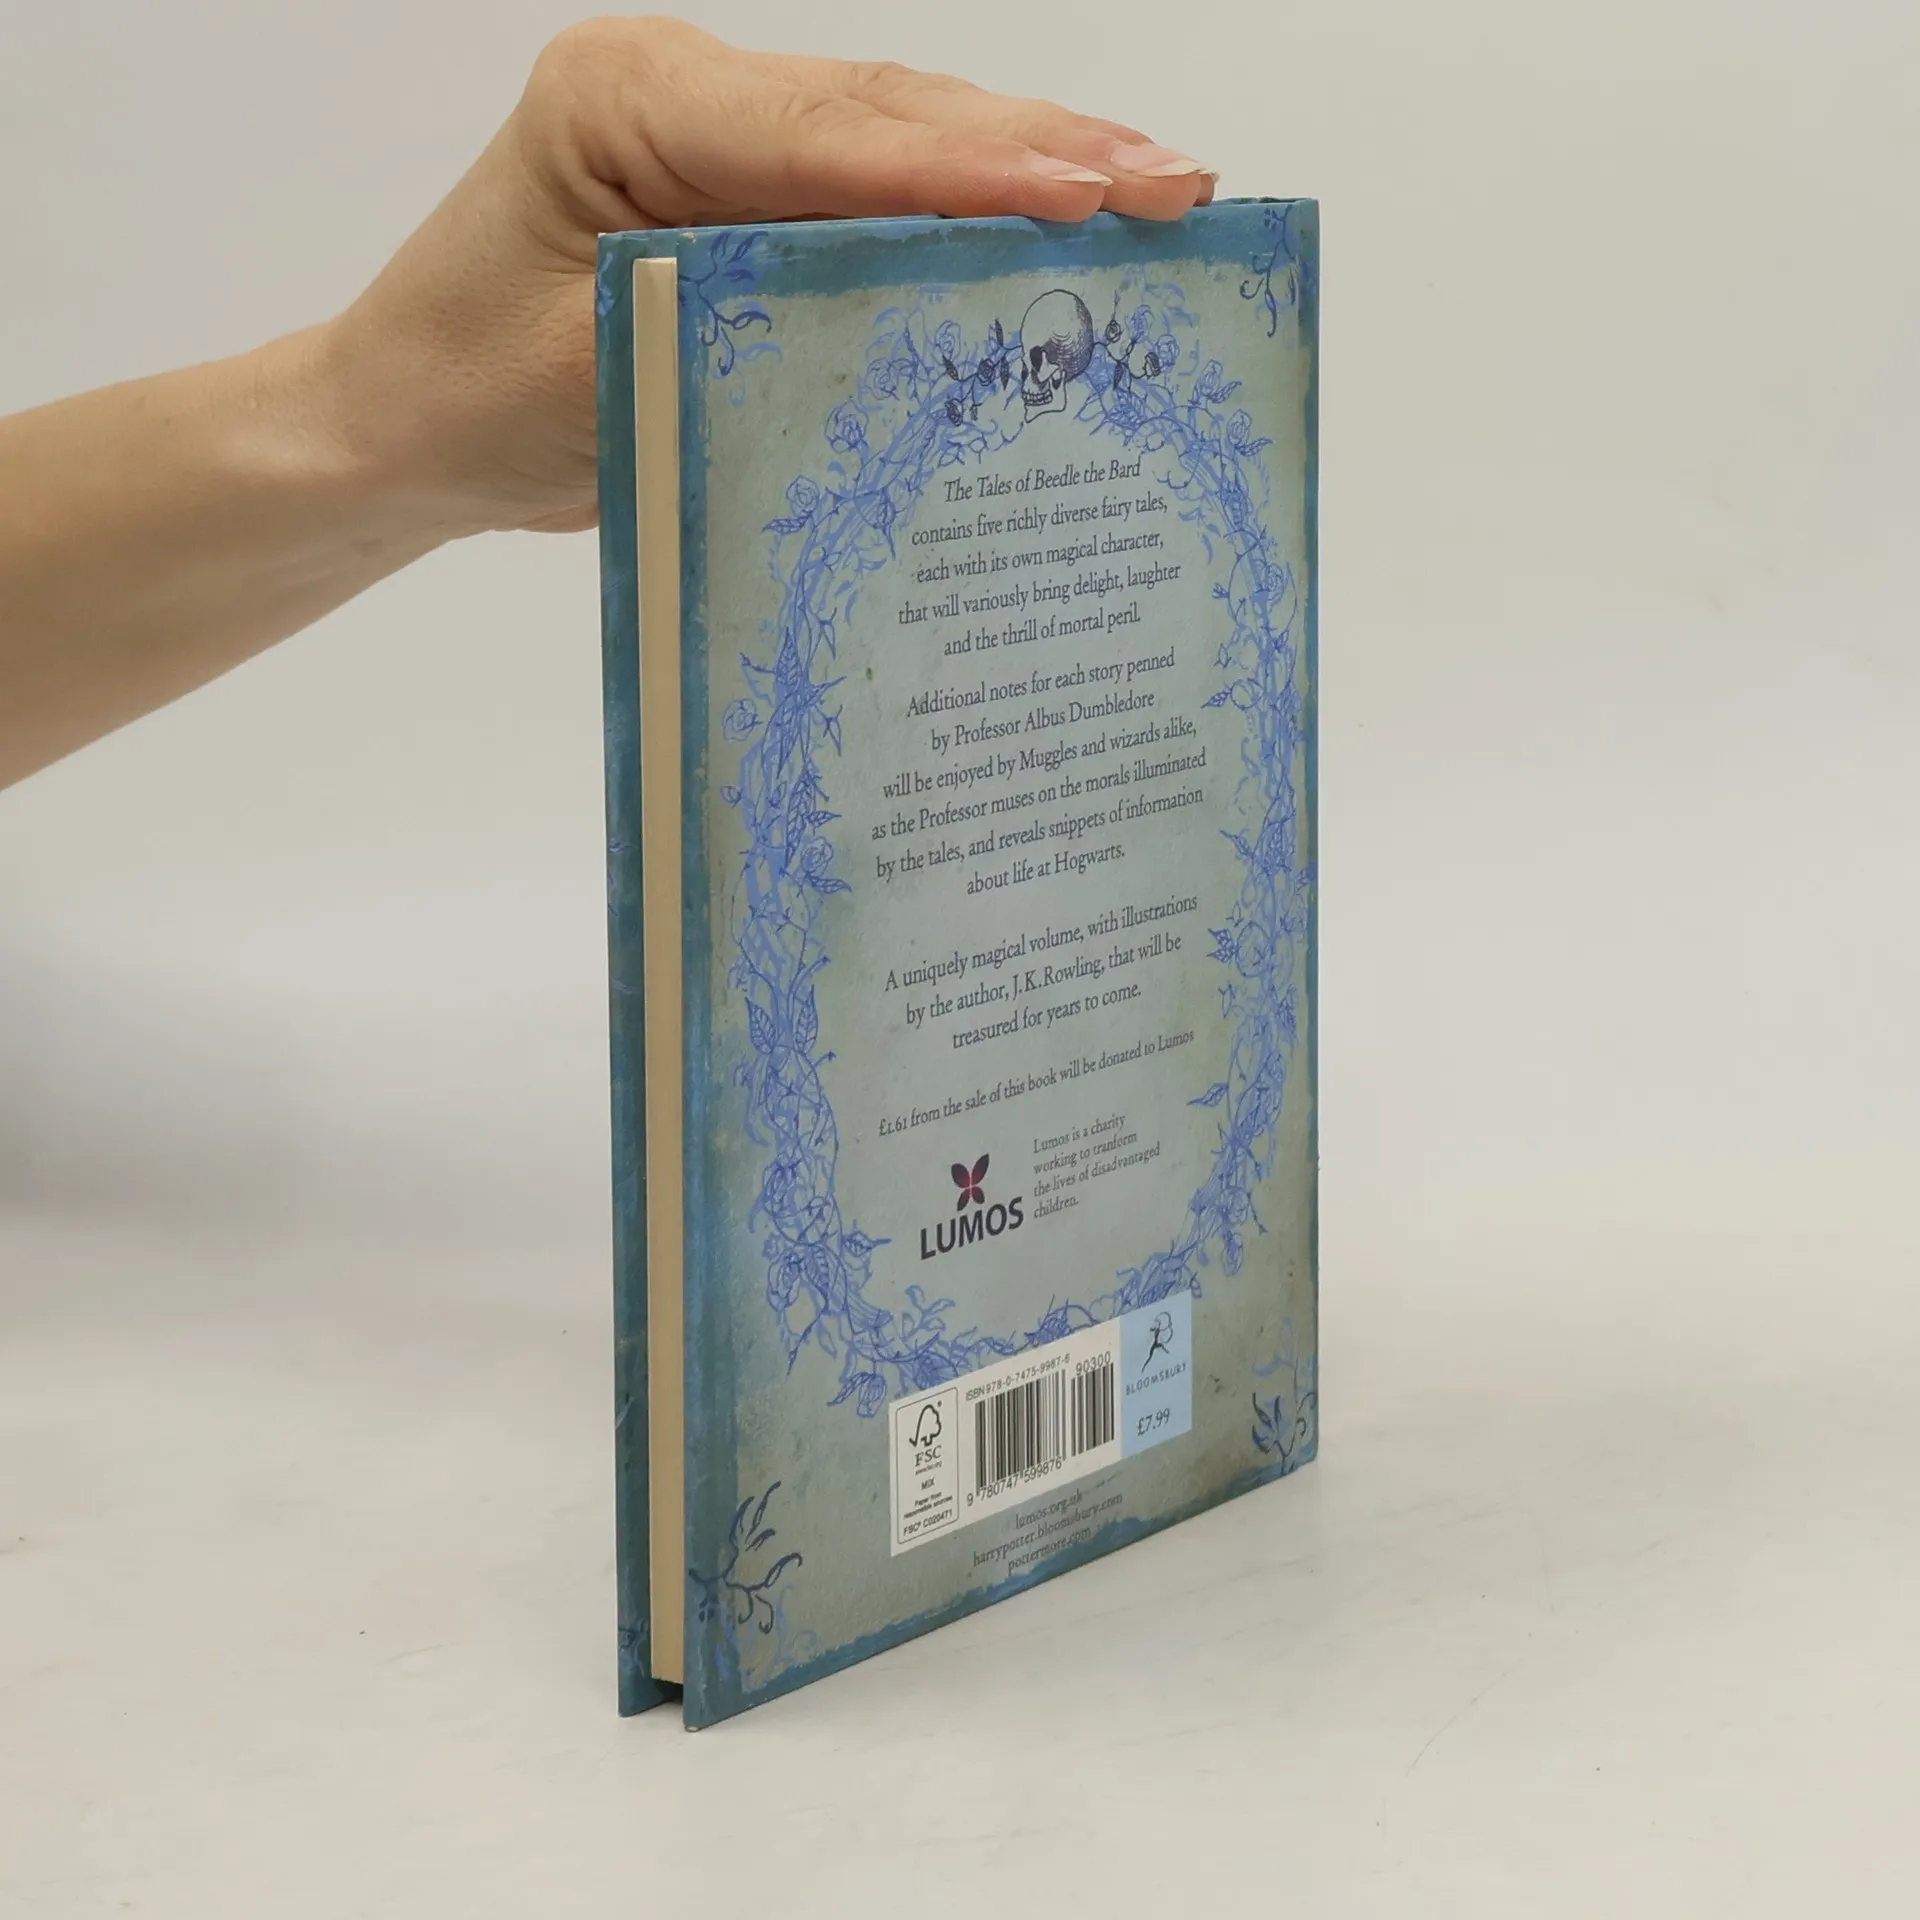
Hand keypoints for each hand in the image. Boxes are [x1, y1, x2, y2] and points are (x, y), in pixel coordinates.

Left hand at [320, 16, 1214, 537]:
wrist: (402, 421)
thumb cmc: (466, 398)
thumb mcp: (593, 374)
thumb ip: (739, 328)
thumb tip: (905, 326)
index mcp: (625, 101)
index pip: (828, 132)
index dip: (970, 164)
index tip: (1092, 190)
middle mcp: (682, 92)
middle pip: (889, 111)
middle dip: (1039, 147)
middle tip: (1176, 184)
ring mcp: (718, 131)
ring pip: (901, 134)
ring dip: (1031, 161)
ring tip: (1157, 189)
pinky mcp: (745, 188)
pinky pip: (878, 188)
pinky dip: (973, 207)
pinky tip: (1064, 219)